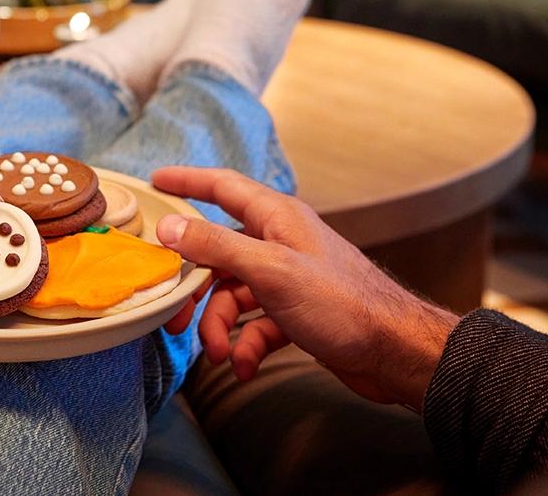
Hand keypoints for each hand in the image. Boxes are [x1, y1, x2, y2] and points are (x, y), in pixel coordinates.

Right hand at [152, 167, 459, 410]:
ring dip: (219, 327)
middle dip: (193, 288)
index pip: (222, 186)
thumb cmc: (341, 302)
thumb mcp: (269, 270)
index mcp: (275, 218)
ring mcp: (286, 279)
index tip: (154, 182)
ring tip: (219, 354)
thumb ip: (216, 246)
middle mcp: (278, 242)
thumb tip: (170, 227)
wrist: (393, 351)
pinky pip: (253, 324)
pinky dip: (244, 345)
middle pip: (217, 254)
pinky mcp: (293, 313)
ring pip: (231, 295)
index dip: (186, 181)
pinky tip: (244, 365)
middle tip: (172, 315)